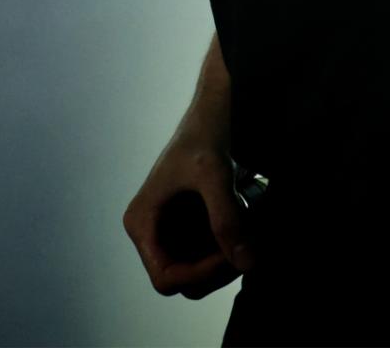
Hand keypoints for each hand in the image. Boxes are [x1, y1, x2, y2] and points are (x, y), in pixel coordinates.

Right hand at [122, 110, 256, 301]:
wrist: (212, 109)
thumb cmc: (203, 134)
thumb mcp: (214, 175)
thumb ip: (227, 219)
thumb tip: (245, 263)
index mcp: (142, 223)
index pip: (165, 278)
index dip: (198, 274)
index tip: (229, 254)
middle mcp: (152, 232)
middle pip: (184, 280)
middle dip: (217, 268)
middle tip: (246, 243)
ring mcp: (170, 230)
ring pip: (199, 270)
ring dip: (226, 258)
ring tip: (246, 227)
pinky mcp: (189, 225)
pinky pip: (208, 252)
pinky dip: (229, 245)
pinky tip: (244, 219)